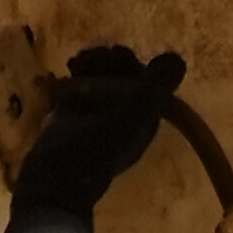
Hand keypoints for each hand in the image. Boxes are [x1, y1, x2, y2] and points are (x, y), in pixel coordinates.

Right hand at [1, 43, 184, 232]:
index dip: (130, 63)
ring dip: (89, 68)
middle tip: (88, 57)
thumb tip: (177, 59)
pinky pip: (76, 92)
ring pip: (99, 83)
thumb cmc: (96, 149)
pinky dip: (72, 79)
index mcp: (143, 120)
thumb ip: (154, 88)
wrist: (55, 179)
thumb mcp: (132, 116)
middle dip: (107, 62)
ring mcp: (96, 120)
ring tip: (74, 63)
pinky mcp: (70, 121)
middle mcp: (123, 119)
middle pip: (121, 79)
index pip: (144, 81)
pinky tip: (63, 73)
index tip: (112, 53)